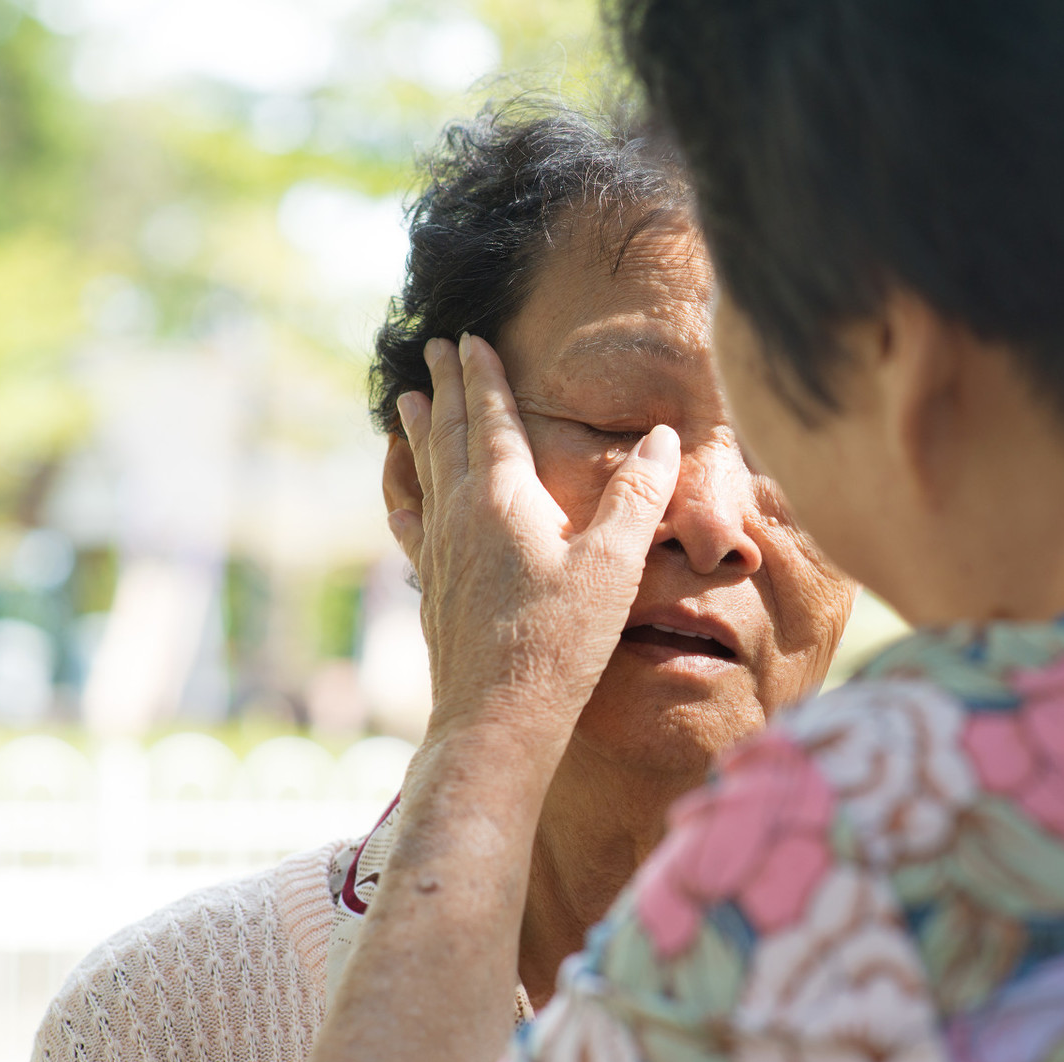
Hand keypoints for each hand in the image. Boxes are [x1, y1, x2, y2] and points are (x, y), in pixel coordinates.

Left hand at [390, 333, 680, 769]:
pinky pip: (412, 525)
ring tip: (401, 405)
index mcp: (502, 499)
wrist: (498, 719)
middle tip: (430, 351)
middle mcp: (460, 516)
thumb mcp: (613, 565)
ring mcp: (438, 553)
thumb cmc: (560, 644)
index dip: (481, 376)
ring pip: (425, 474)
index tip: (467, 339)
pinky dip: (406, 497)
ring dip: (417, 433)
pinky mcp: (431, 588)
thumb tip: (664, 437)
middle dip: (442, 389)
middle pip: (448, 435)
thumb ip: (638, 495)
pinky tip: (400, 498)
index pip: (490, 418)